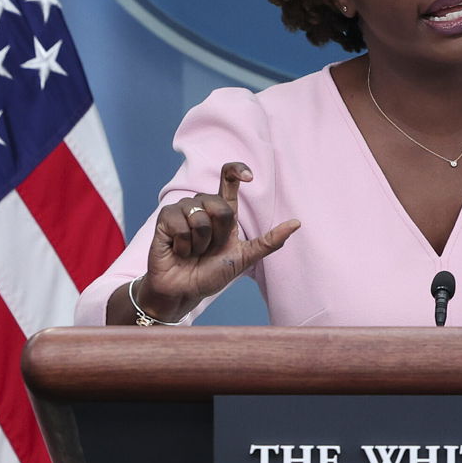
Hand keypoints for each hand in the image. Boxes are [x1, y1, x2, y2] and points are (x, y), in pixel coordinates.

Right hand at [138, 162, 299, 320]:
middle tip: (208, 249)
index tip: (249, 177)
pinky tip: (178, 251)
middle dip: (218, 233)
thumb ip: (269, 242)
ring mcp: (182, 210)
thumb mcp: (244, 258)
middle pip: (218, 203)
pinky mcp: (165, 219)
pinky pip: (179, 224)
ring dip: (199, 242)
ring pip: (198, 216)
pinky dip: (183, 244)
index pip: (228, 179)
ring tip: (192, 252)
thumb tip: (297, 223)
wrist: (185, 292)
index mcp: (223, 211)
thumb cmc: (212, 274)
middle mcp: (202, 206)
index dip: (237, 170)